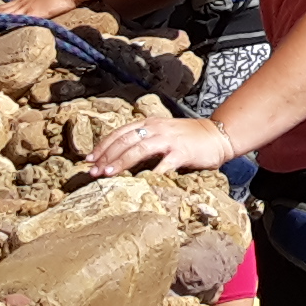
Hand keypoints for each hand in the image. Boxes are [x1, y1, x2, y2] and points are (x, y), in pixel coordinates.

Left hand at [89, 115, 233, 177]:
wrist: (217, 135)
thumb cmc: (187, 138)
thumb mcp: (162, 134)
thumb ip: (143, 143)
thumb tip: (118, 159)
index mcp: (149, 123)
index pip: (120, 132)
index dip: (102, 146)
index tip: (88, 160)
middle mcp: (157, 128)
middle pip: (125, 140)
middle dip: (106, 156)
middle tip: (92, 171)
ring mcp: (169, 139)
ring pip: (139, 148)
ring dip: (121, 161)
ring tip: (108, 173)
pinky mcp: (182, 152)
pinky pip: (164, 163)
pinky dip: (152, 173)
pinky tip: (141, 182)